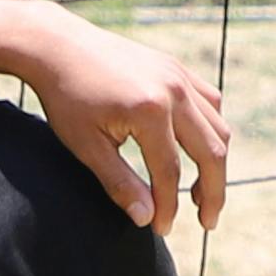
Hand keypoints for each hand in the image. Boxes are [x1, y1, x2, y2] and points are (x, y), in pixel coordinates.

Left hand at [0, 0, 229, 230]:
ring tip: (199, 193)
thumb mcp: (86, 146)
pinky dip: (210, 130)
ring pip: (217, 127)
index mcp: (149, 111)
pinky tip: (195, 150)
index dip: (169, 207)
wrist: (58, 46)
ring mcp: (179, 75)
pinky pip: (209, 103)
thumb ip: (119, 183)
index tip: (161, 230)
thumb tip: (146, 219)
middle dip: (212, 192)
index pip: (170, 172)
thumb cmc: (66, 98)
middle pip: (211, 151)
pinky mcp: (177, 68)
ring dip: (214, 163)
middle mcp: (174, 90)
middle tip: (207, 223)